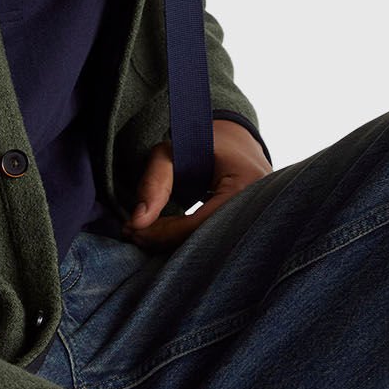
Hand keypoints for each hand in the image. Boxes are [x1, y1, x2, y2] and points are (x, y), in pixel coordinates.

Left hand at [126, 118, 271, 247]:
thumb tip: (136, 222)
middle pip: (204, 241)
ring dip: (172, 244)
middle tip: (133, 234)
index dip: (162, 232)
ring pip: (208, 246)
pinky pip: (213, 242)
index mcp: (244, 185)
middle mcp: (257, 208)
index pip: (198, 223)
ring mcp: (255, 221)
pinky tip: (162, 233)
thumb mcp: (173, 152)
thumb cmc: (202, 143)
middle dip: (164, 241)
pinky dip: (185, 240)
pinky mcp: (246, 228)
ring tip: (144, 233)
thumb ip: (154, 182)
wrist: (236, 143)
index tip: (132, 229)